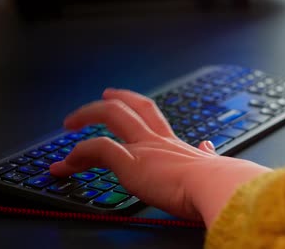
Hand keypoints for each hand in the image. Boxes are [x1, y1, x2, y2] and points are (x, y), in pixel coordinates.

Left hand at [50, 89, 269, 225]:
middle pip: (130, 107)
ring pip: (110, 116)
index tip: (124, 104)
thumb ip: (206, 156)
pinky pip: (97, 149)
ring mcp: (143, 148)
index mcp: (173, 144)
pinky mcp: (130, 161)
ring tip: (69, 125)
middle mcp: (157, 140)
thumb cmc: (218, 183)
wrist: (218, 187)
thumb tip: (208, 147)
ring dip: (85, 117)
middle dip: (110, 102)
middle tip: (101, 98)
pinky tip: (66, 165)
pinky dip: (78, 154)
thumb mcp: (211, 165)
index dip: (135, 106)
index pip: (151, 117)